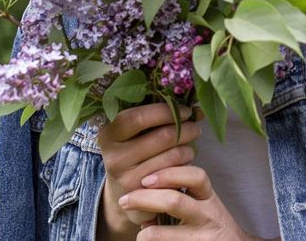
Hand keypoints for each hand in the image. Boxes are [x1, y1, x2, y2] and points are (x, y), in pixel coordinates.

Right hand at [96, 103, 201, 237]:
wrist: (122, 193)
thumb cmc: (135, 152)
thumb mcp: (135, 133)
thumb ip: (157, 117)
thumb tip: (196, 109)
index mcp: (108, 134)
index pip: (138, 117)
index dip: (166, 111)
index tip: (185, 110)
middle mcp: (113, 157)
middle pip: (162, 136)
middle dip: (186, 128)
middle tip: (195, 127)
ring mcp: (126, 179)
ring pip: (173, 155)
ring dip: (189, 147)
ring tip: (190, 145)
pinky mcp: (143, 197)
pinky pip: (175, 174)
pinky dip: (185, 165)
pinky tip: (184, 162)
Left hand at [123, 165, 264, 240]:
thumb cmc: (211, 223)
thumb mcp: (205, 202)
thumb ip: (185, 189)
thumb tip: (147, 182)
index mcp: (209, 198)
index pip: (196, 177)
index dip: (169, 174)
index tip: (146, 178)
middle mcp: (208, 216)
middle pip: (174, 201)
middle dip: (144, 198)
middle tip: (125, 200)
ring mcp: (200, 238)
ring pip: (162, 235)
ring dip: (145, 233)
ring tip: (140, 232)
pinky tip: (148, 239)